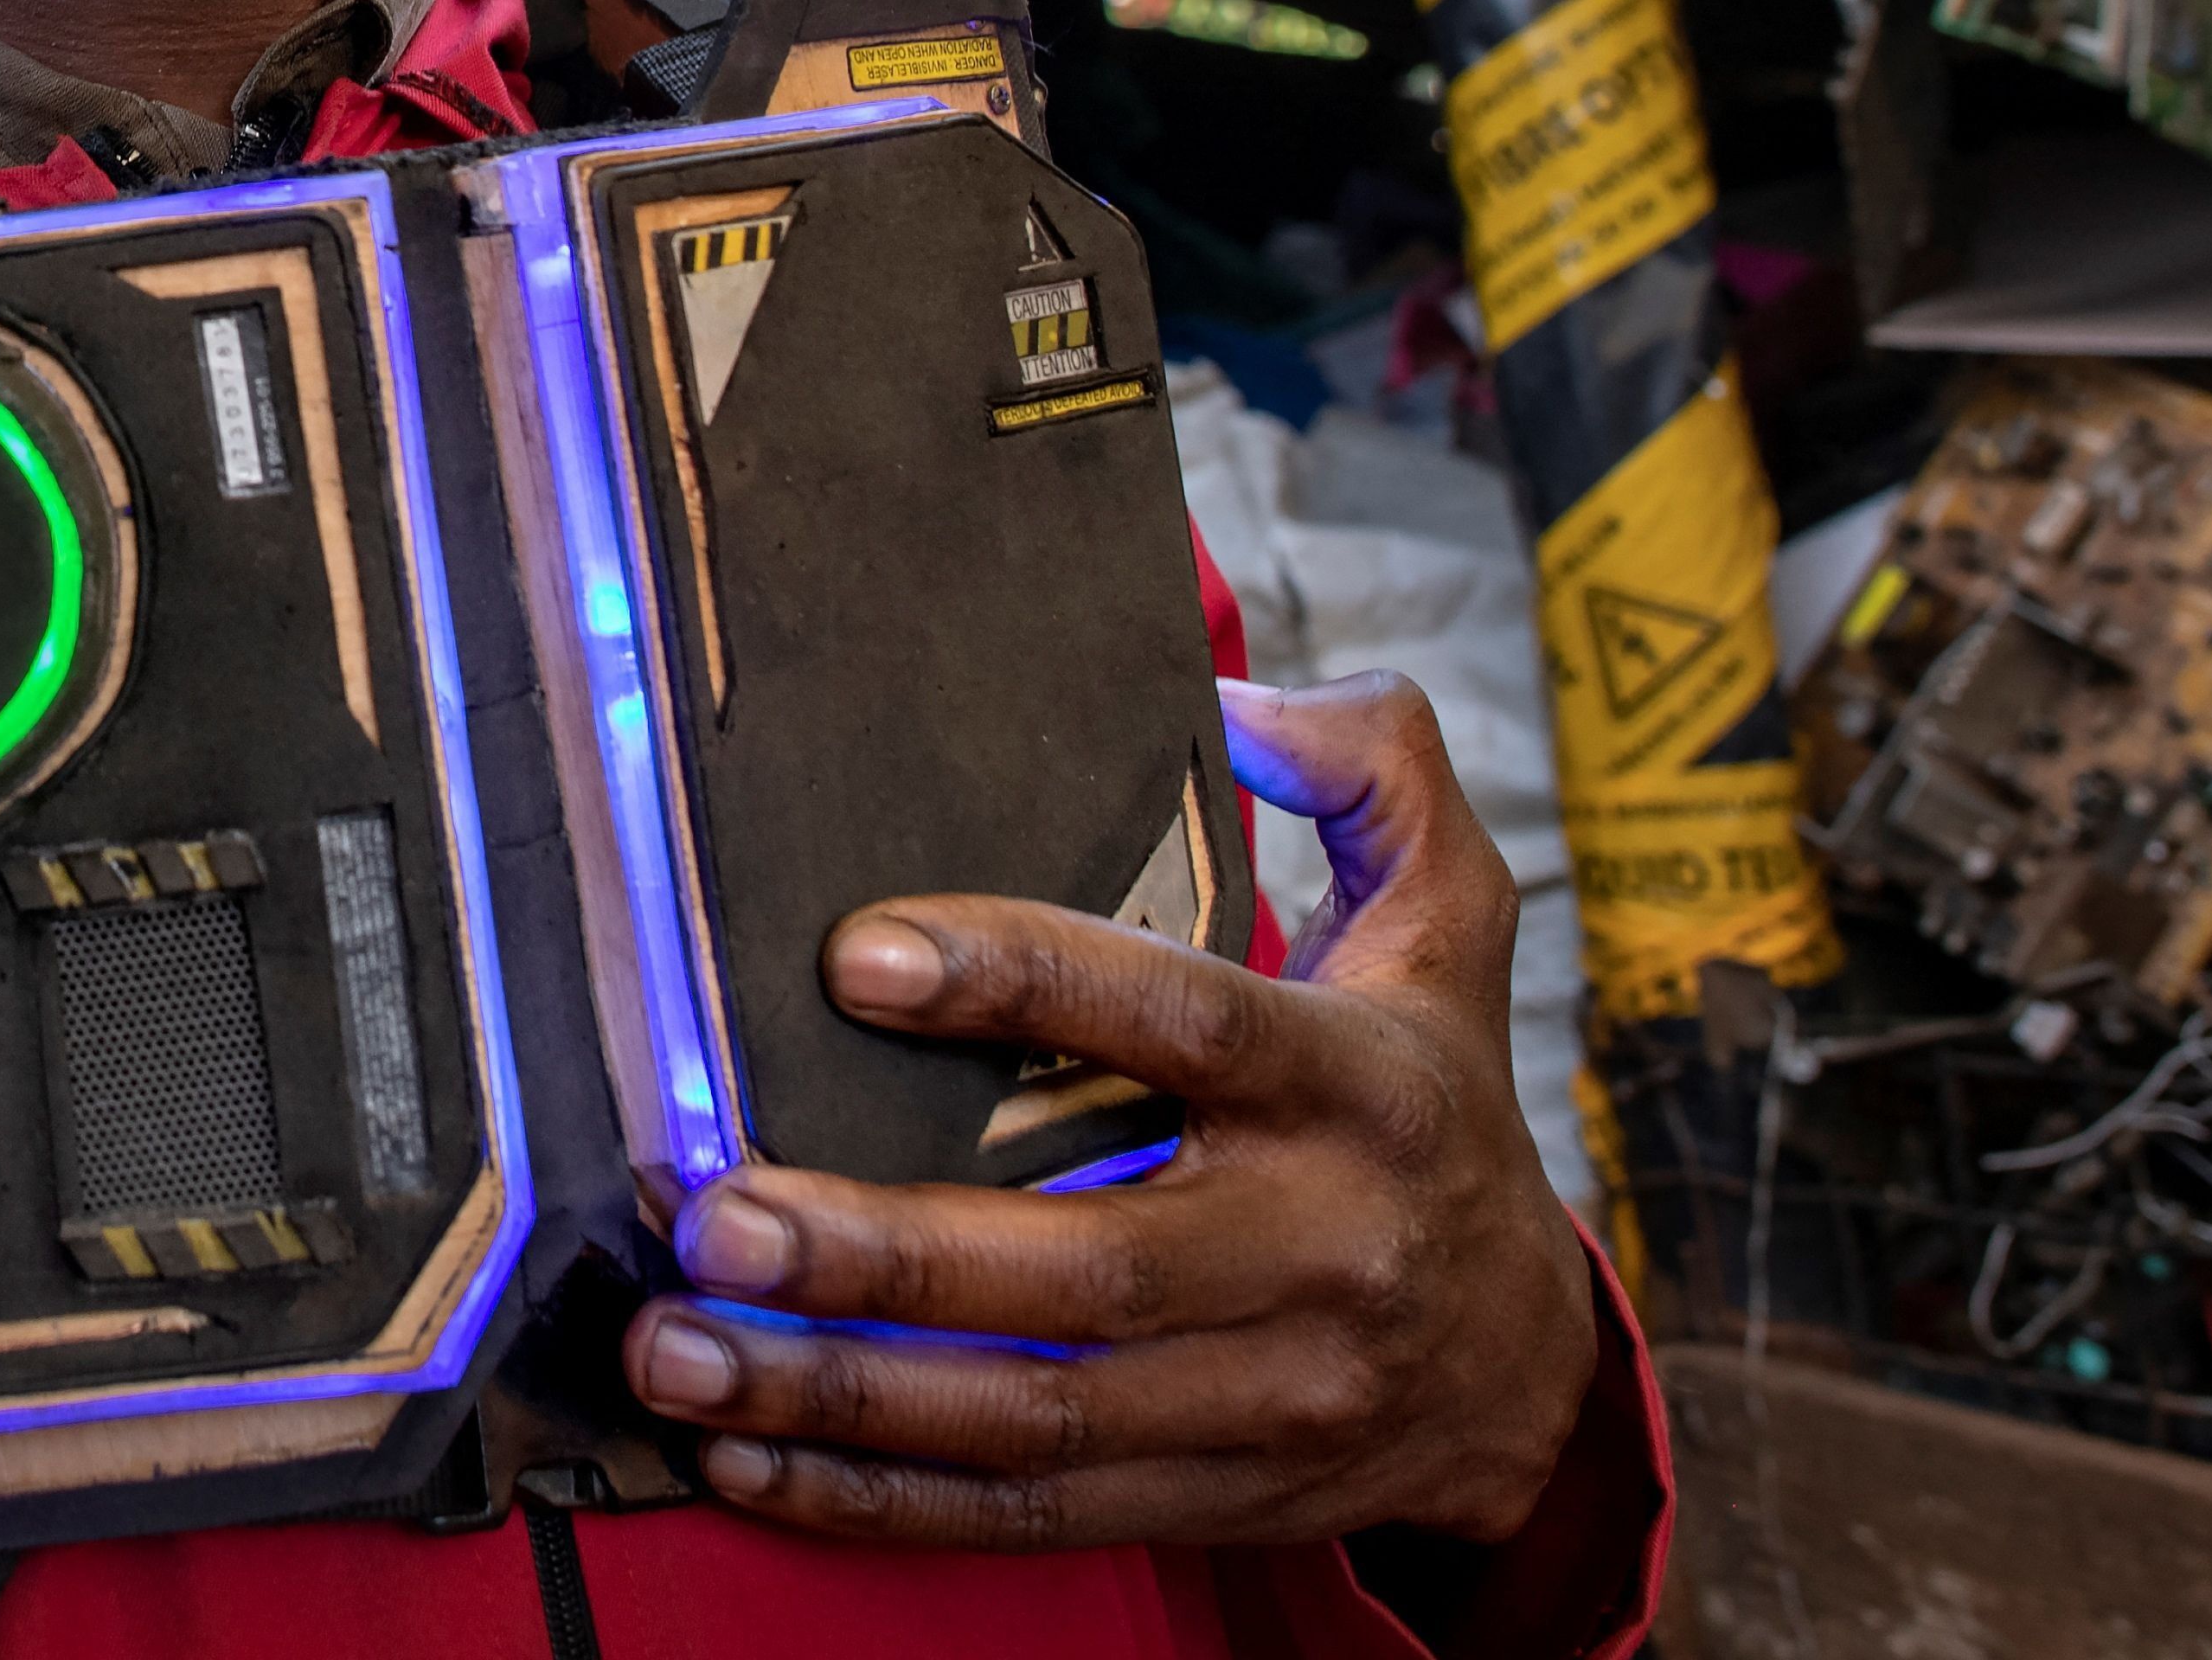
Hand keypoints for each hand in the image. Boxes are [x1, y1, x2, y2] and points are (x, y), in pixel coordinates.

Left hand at [623, 672, 1599, 1549]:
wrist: (1532, 1366)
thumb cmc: (1431, 1110)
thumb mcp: (1451, 925)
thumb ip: (1376, 774)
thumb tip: (1245, 699)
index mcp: (1360, 1089)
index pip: (1184, 1024)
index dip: (1023, 983)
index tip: (854, 957)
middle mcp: (1321, 1250)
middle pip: (1091, 1265)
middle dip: (884, 1252)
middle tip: (714, 1216)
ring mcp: (1270, 1396)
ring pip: (1039, 1414)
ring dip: (842, 1392)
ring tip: (679, 1346)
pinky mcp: (1214, 1497)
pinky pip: (1035, 1512)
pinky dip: (881, 1498)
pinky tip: (749, 1454)